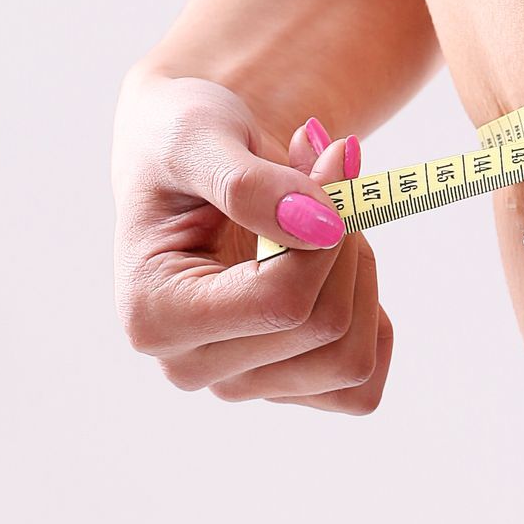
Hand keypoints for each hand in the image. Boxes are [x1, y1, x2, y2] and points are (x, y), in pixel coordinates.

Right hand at [113, 71, 392, 415]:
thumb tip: (322, 229)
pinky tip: (334, 265)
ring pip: (353, 359)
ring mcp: (240, 385)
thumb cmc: (181, 140)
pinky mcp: (285, 387)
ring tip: (321, 221)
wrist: (193, 158)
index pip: (284, 302)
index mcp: (155, 318)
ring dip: (358, 276)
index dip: (330, 232)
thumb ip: (250, 184)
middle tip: (323, 185)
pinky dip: (369, 312)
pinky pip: (364, 379)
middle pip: (326, 330)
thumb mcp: (200, 136)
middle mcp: (191, 366)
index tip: (333, 164)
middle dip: (345, 245)